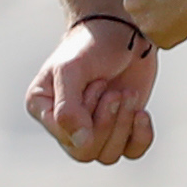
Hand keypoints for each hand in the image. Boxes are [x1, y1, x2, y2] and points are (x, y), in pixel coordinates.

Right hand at [25, 17, 159, 163]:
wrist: (123, 31)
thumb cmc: (90, 45)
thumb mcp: (71, 70)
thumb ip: (68, 108)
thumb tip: (81, 144)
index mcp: (44, 109)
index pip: (65, 138)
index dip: (87, 117)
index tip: (97, 83)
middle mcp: (65, 124)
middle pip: (86, 153)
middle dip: (106, 123)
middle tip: (115, 91)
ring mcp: (94, 128)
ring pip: (107, 155)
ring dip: (123, 125)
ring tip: (126, 94)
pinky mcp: (122, 127)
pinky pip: (132, 152)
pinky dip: (140, 137)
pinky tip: (142, 113)